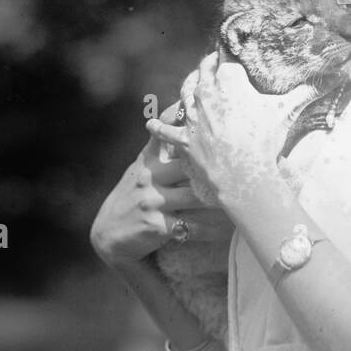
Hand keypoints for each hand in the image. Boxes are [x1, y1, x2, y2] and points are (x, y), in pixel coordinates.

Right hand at [90, 105, 232, 269]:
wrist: (108, 236)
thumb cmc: (133, 198)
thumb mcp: (141, 170)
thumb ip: (160, 150)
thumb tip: (182, 118)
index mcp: (147, 161)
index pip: (164, 135)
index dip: (179, 121)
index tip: (200, 113)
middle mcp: (149, 177)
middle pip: (190, 165)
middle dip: (214, 168)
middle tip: (241, 169)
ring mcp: (152, 200)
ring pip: (197, 197)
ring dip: (219, 201)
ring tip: (241, 199)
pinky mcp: (157, 225)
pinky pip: (194, 226)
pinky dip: (213, 229)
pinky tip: (227, 229)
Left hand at [146, 53, 312, 216]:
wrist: (243, 173)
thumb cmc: (265, 140)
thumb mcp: (287, 112)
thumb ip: (308, 91)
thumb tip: (336, 76)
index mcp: (229, 83)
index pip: (226, 61)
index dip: (227, 55)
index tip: (228, 51)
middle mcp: (206, 95)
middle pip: (202, 73)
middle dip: (207, 66)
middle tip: (210, 63)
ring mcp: (193, 117)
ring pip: (184, 94)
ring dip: (187, 87)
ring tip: (190, 83)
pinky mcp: (184, 140)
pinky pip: (166, 131)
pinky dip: (158, 127)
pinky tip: (149, 123)